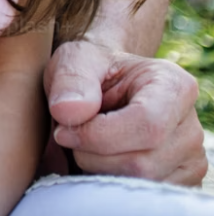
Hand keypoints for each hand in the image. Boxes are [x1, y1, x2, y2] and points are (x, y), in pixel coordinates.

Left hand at [45, 38, 206, 184]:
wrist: (103, 84)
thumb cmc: (91, 70)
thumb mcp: (74, 60)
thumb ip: (70, 81)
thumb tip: (67, 112)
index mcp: (174, 86)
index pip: (147, 126)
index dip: (98, 135)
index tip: (64, 130)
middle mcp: (190, 127)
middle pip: (142, 164)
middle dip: (93, 155)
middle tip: (71, 135)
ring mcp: (190, 159)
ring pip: (139, 184)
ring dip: (98, 168)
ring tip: (87, 143)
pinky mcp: (180, 182)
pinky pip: (140, 195)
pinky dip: (110, 180)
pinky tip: (101, 158)